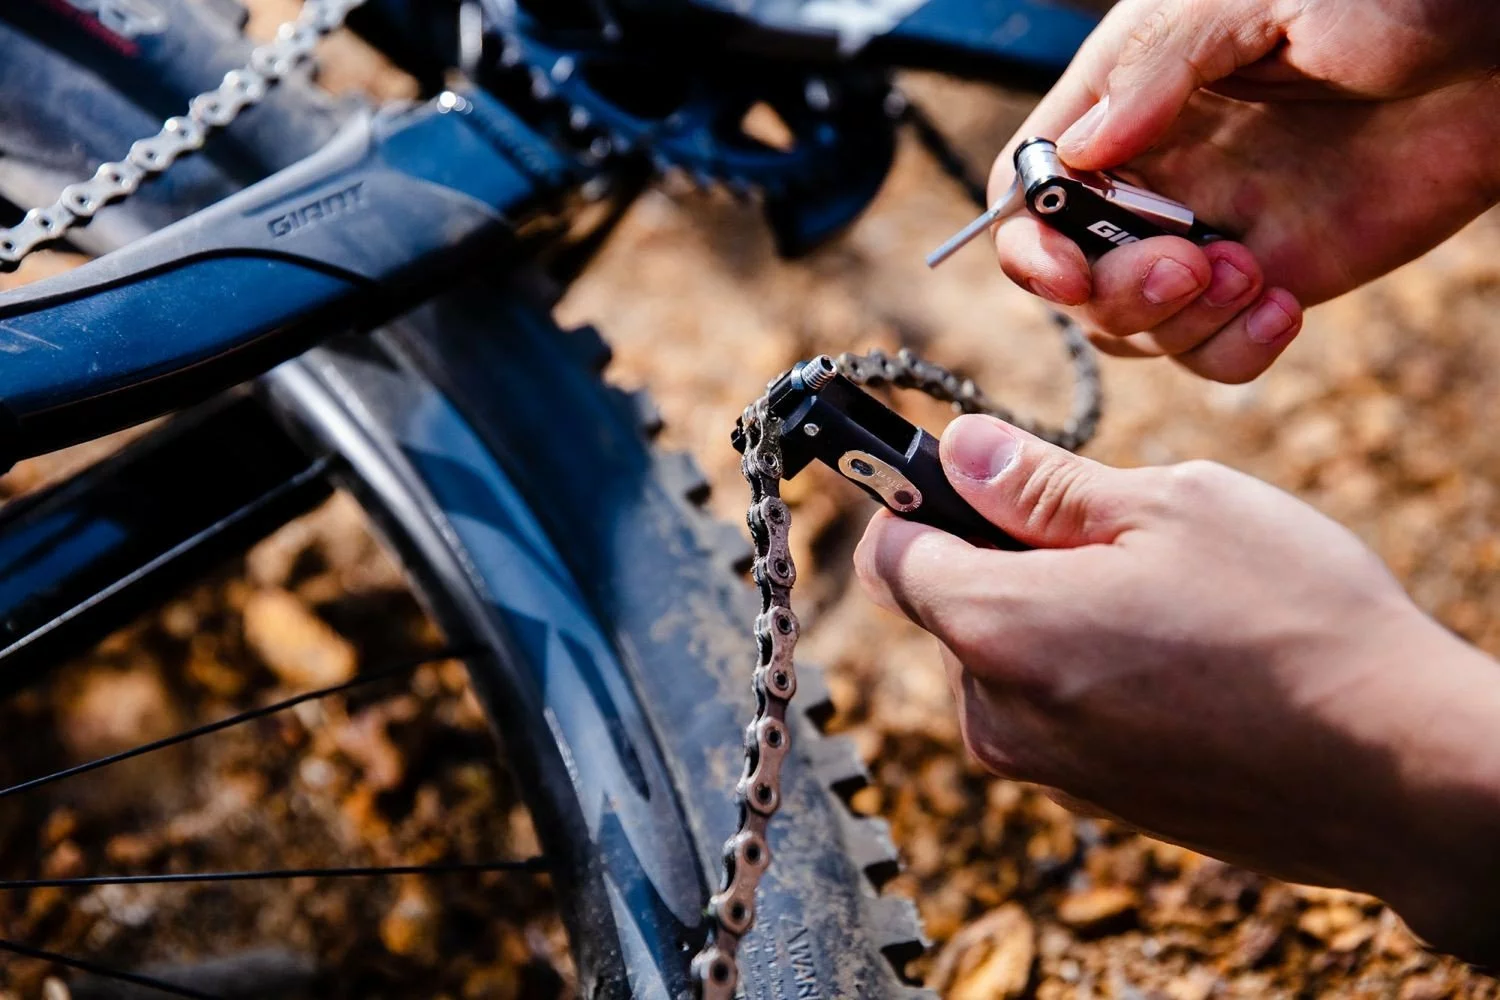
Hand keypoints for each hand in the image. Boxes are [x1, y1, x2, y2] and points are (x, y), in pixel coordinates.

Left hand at [855, 414, 1499, 963]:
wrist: (1400, 772)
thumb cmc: (1296, 621)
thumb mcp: (1171, 507)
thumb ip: (1040, 483)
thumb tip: (959, 448)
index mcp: (997, 628)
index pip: (892, 555)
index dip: (920, 501)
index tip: (972, 473)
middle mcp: (996, 715)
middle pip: (948, 607)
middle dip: (1003, 556)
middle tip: (1111, 532)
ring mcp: (1045, 770)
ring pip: (1003, 658)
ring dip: (1053, 614)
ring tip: (1163, 600)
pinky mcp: (1093, 801)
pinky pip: (1052, 710)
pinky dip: (1087, 670)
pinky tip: (1178, 658)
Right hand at [992, 0, 1499, 382]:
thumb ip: (1159, 67)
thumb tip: (1080, 153)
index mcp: (1134, 94)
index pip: (1034, 182)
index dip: (1029, 238)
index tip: (1064, 271)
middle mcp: (1161, 170)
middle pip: (1073, 273)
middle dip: (1113, 291)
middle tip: (1189, 263)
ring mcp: (1216, 227)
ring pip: (1136, 325)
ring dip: (1175, 324)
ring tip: (1251, 277)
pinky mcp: (1278, 275)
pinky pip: (1216, 348)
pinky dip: (1231, 351)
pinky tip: (1283, 308)